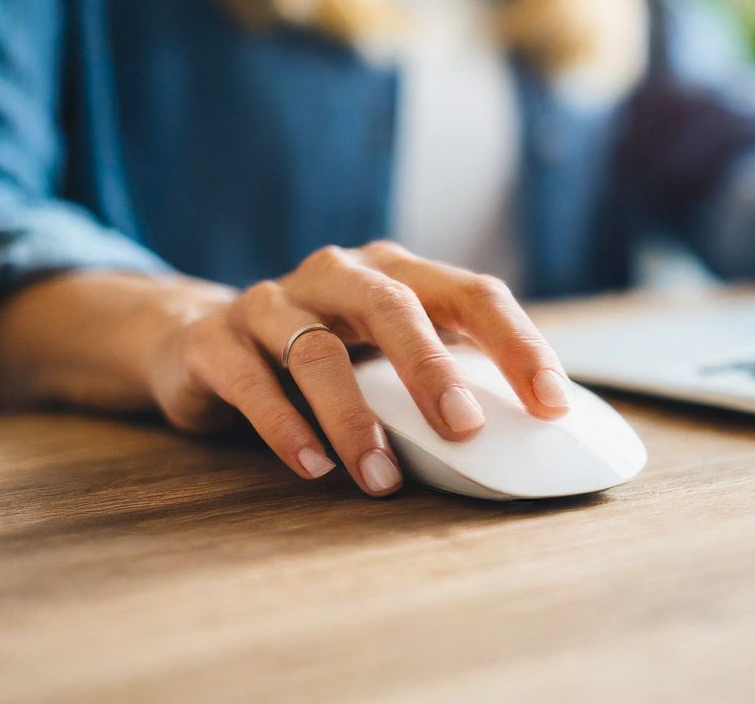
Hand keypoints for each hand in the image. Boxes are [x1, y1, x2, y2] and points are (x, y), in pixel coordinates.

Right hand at [147, 241, 570, 496]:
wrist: (201, 343)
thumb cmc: (325, 356)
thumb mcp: (385, 356)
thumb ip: (441, 379)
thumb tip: (525, 440)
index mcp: (397, 273)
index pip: (471, 295)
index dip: (517, 345)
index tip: (553, 405)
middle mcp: (338, 275)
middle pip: (393, 307)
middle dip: (433, 369)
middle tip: (466, 429)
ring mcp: (273, 302)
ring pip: (317, 352)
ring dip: (355, 421)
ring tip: (381, 480)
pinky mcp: (217, 342)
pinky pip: (253, 383)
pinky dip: (286, 429)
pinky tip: (313, 468)